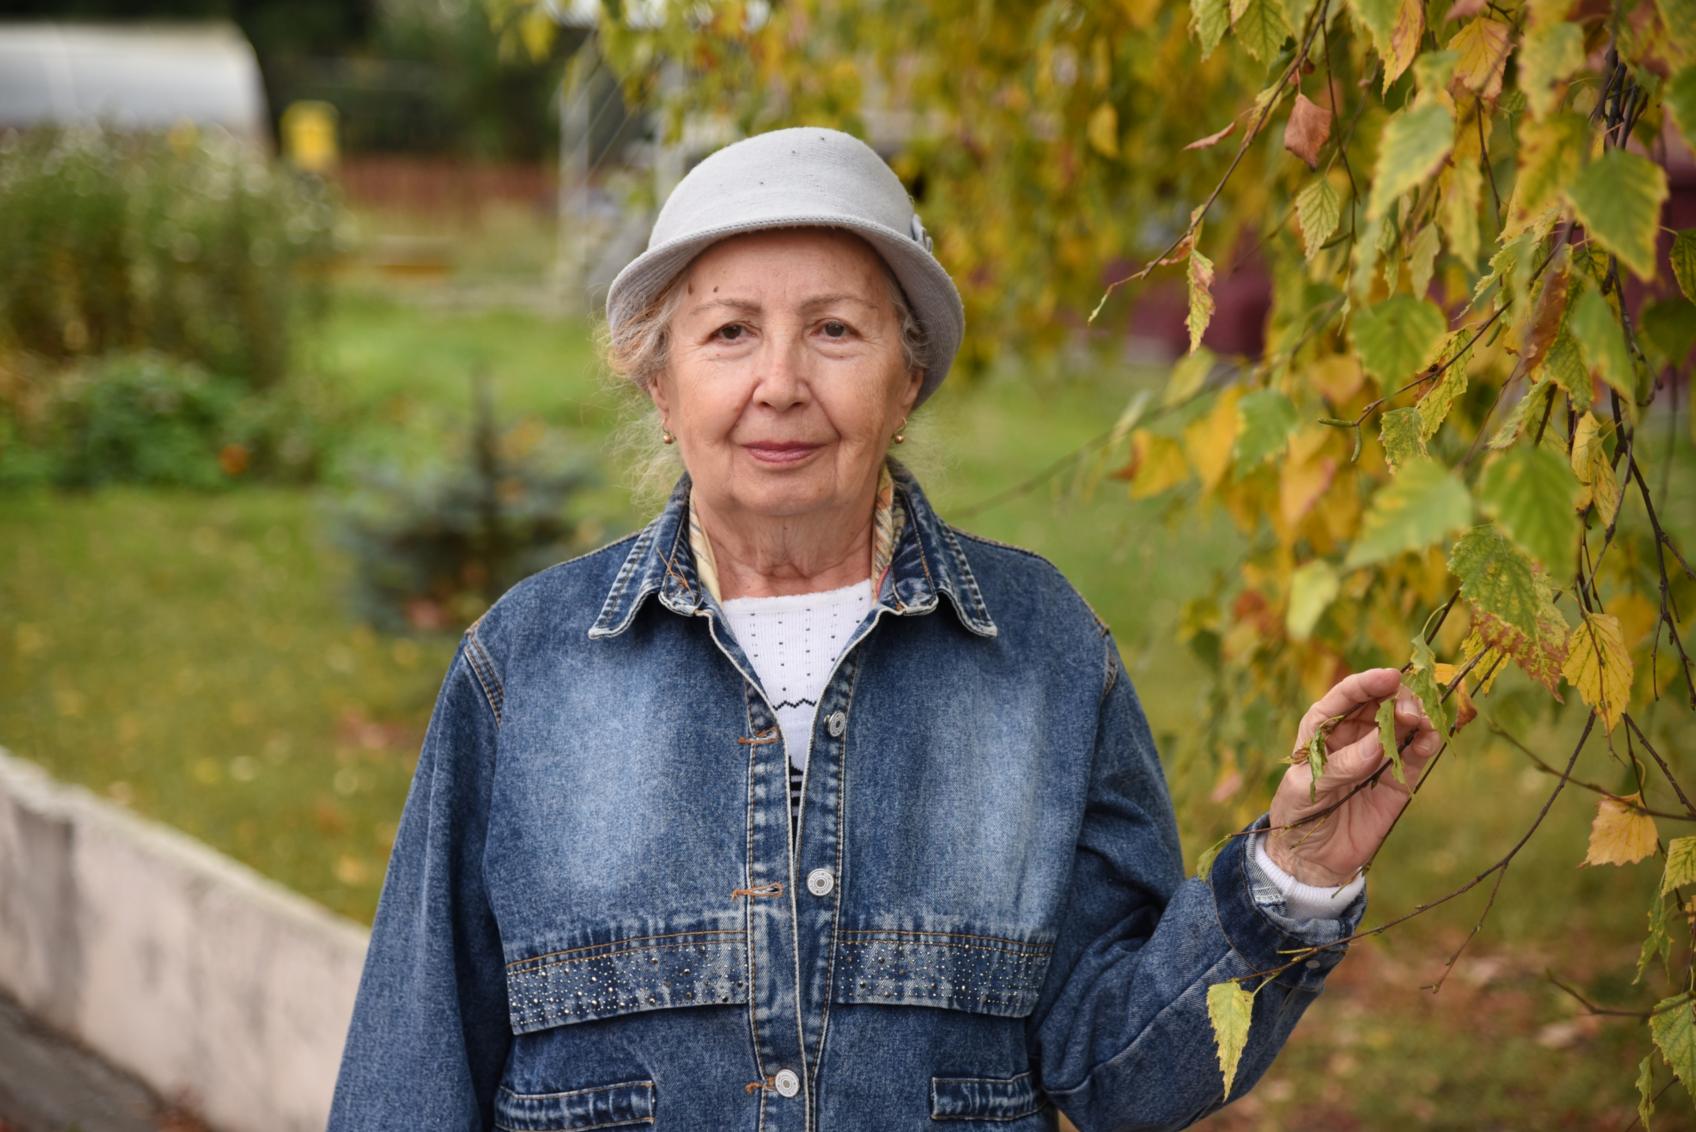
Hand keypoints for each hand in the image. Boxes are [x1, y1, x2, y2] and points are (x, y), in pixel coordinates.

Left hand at [1266, 667, 1444, 887]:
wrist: (1313, 857)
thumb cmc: (1298, 812)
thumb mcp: (1308, 787)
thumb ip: (1342, 765)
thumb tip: (1379, 742)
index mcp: (1323, 725)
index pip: (1347, 694)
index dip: (1368, 681)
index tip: (1390, 676)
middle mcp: (1354, 732)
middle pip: (1383, 701)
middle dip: (1399, 698)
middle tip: (1409, 713)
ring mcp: (1379, 752)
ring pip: (1405, 723)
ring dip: (1418, 716)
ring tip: (1423, 723)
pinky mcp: (1399, 776)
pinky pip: (1417, 752)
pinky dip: (1427, 741)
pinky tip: (1431, 738)